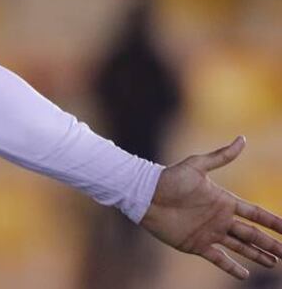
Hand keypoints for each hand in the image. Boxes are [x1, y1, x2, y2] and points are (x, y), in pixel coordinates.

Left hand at [140, 136, 281, 279]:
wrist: (144, 195)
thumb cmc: (169, 179)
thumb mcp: (197, 166)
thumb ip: (221, 156)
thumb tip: (242, 138)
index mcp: (224, 201)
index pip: (255, 213)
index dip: (273, 222)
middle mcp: (220, 219)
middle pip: (252, 234)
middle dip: (271, 243)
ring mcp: (209, 233)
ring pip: (240, 247)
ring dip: (257, 255)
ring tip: (273, 263)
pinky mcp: (196, 245)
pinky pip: (219, 258)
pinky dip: (231, 267)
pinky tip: (244, 274)